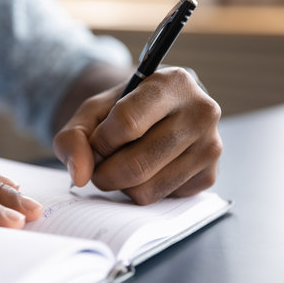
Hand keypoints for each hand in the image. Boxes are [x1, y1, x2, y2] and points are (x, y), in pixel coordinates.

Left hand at [53, 67, 221, 204]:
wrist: (156, 113)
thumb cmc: (122, 110)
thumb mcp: (91, 112)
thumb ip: (73, 137)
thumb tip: (81, 176)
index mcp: (173, 82)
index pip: (126, 124)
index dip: (101, 141)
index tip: (97, 141)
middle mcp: (201, 112)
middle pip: (136, 165)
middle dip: (104, 172)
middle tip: (100, 163)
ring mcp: (210, 147)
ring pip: (146, 189)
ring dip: (121, 185)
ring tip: (122, 163)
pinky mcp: (210, 176)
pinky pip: (161, 200)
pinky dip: (142, 191)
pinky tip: (146, 169)